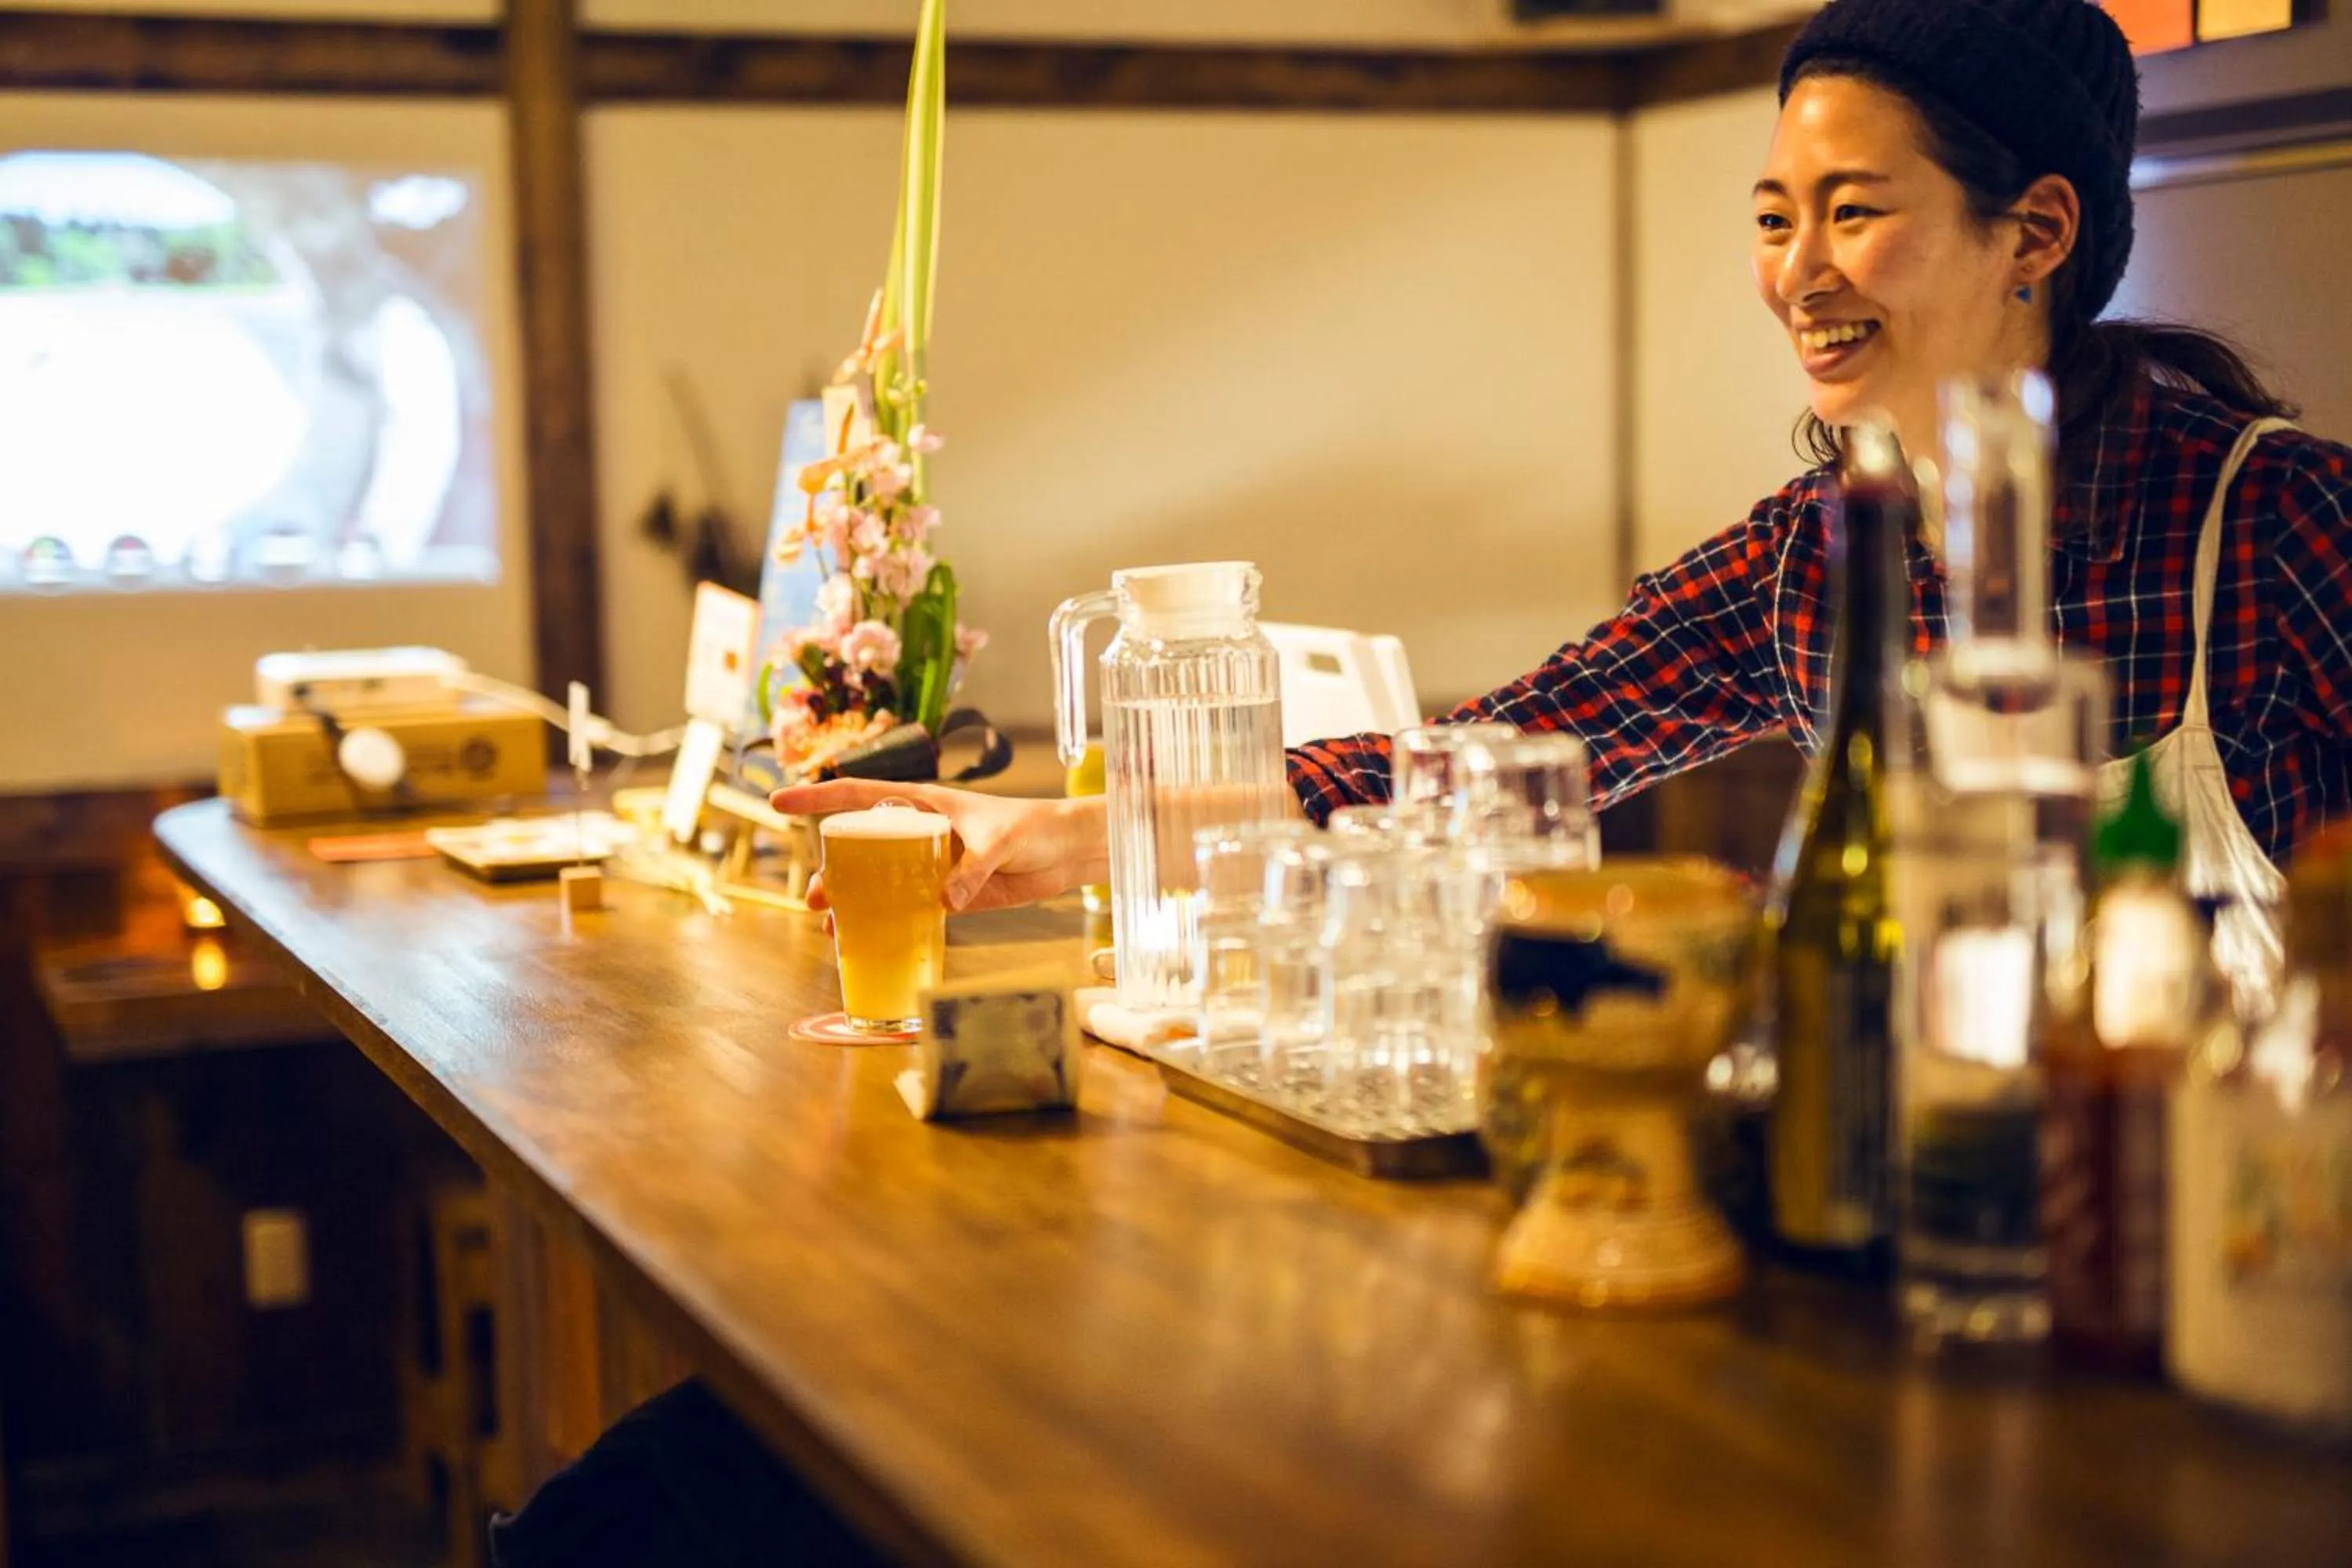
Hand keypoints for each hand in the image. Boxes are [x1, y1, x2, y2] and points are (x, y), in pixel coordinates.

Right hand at [769, 779, 1109, 913]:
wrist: (1068, 850)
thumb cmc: (1037, 826)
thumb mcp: (1002, 840)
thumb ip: (973, 868)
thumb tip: (944, 901)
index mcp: (924, 803)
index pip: (857, 795)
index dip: (816, 797)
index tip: (778, 802)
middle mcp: (920, 832)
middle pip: (860, 847)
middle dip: (831, 871)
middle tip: (814, 898)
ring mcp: (931, 865)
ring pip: (878, 882)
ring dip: (852, 903)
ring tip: (831, 928)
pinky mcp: (950, 894)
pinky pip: (908, 909)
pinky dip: (887, 924)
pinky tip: (867, 941)